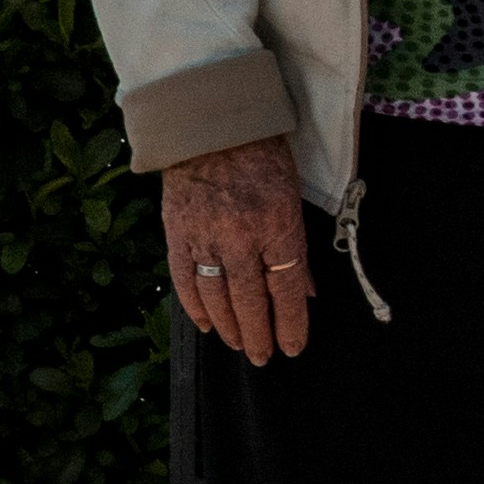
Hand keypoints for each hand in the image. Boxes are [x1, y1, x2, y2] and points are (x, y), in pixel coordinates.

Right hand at [160, 134, 313, 365]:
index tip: (293, 347)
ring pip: (218, 298)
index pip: (287, 290)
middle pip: (252, 301)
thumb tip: (306, 291)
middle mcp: (241, 237)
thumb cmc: (261, 158)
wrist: (211, 126)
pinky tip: (207, 324)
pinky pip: (186, 281)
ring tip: (238, 345)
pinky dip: (196, 307)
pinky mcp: (177, 234)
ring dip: (229, 327)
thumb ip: (296, 247)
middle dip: (259, 336)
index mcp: (277, 225)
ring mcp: (205, 237)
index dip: (291, 324)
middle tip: (262, 357)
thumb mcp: (292, 198)